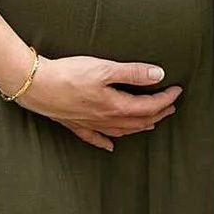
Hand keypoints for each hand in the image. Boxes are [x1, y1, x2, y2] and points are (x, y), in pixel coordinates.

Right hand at [13, 55, 181, 149]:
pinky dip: (106, 141)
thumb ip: (132, 73)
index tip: (177, 91)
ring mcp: (90, 123)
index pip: (149, 105)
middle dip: (158, 114)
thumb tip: (158, 76)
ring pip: (122, 131)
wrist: (36, 86)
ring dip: (139, 127)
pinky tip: (111, 144)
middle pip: (139, 120)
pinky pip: (95, 137)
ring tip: (150, 123)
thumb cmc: (68, 75)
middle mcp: (106, 119)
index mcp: (116, 106)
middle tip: (170, 107)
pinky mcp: (75, 123)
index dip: (166, 99)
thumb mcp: (104, 68)